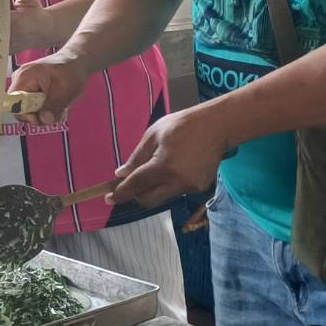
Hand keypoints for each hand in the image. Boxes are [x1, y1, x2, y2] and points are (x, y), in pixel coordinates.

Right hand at [8, 54, 88, 125]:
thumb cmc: (70, 71)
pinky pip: (35, 107)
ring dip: (46, 115)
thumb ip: (53, 106)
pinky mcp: (32, 91)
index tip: (40, 118)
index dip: (24, 114)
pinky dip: (48, 111)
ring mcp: (26, 86)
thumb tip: (44, 120)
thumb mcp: (64, 90)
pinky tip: (59, 107)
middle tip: (56, 115)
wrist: (76, 62)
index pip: (13, 103)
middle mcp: (20, 82)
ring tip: (61, 109)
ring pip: (30, 111)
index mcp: (24, 77)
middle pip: (21, 109)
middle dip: (39, 117)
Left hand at [109, 102, 233, 209]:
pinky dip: (165, 186)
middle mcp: (178, 182)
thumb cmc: (182, 125)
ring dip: (150, 191)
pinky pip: (175, 192)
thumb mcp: (153, 135)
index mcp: (164, 166)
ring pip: (162, 197)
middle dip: (134, 195)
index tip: (108, 198)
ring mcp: (191, 187)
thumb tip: (121, 174)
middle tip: (125, 186)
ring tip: (146, 174)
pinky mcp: (199, 188)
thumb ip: (136, 157)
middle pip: (148, 200)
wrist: (216, 126)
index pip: (136, 185)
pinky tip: (167, 170)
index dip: (120, 193)